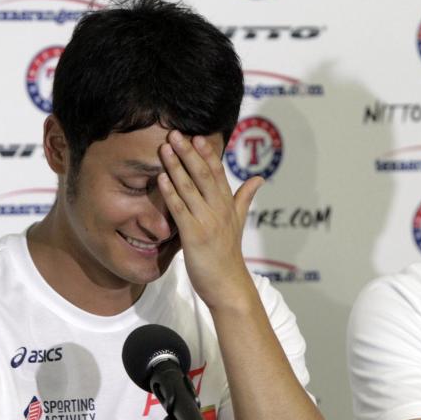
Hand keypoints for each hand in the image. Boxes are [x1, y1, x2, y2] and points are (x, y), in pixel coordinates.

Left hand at [157, 130, 262, 308]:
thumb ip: (245, 198)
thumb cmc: (229, 256)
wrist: (228, 286)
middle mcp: (219, 210)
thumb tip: (259, 178)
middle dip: (189, 153)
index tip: (196, 135)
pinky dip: (171, 192)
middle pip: (204, 174)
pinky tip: (161, 178)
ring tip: (165, 148)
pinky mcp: (194, 236)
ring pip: (190, 188)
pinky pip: (181, 210)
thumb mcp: (239, 223)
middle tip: (174, 133)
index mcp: (228, 206)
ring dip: (176, 166)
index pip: (218, 173)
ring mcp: (207, 222)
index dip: (206, 153)